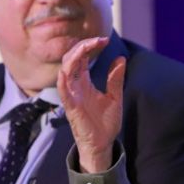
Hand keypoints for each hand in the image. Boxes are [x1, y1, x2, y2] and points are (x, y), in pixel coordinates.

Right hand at [57, 36, 126, 172]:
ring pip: (65, 70)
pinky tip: (66, 70)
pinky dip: (63, 80)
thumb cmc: (105, 122)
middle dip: (83, 46)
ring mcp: (72, 96)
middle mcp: (75, 86)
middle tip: (100, 40)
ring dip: (75, 56)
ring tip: (87, 46)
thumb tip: (120, 58)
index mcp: (84, 82)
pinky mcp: (72, 107)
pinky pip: (63, 92)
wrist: (103, 144)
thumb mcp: (115, 96)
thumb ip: (115, 78)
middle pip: (71, 59)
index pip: (82, 57)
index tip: (105, 39)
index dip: (90, 45)